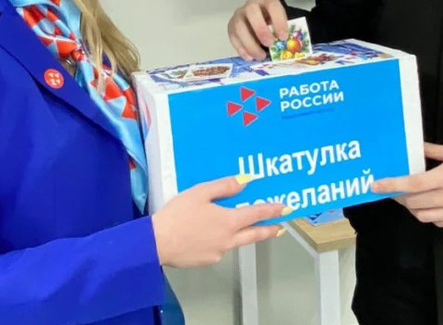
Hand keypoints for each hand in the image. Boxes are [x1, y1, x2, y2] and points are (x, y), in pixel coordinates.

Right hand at [152, 175, 286, 267]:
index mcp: (228, 221)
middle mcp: (228, 240)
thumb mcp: (200, 193)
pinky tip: (208, 235)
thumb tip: (246, 182)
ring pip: (236, 242)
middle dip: (268, 230)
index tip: (286, 209)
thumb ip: (224, 187)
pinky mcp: (207, 261)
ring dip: (243, 235)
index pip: (256, 214)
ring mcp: (218, 253)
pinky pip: (219, 248)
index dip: (272, 210)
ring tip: (242, 228)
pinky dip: (220, 241)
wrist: (156, 244)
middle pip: (254, 235)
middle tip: (280, 228)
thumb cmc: (177, 215)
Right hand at [227, 0, 288, 60]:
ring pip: (239, 27)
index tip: (283, 37)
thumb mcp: (280, 23)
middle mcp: (251, 5)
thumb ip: (282, 32)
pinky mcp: (231, 26)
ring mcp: (239, 15)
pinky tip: (250, 57)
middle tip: (269, 44)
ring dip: (250, 43)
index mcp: (267, 1)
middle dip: (261, 29)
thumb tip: (286, 47)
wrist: (260, 20)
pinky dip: (241, 49)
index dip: (278, 21)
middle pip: (251, 12)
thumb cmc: (272, 22)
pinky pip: (233, 37)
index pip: (272, 6)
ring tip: (260, 56)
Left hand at [371, 144, 442, 227]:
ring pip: (423, 216)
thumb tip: (415, 146)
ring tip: (410, 199)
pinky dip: (429, 215)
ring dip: (413, 208)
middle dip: (400, 197)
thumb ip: (435, 151)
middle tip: (394, 190)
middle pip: (414, 203)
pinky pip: (439, 223)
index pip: (412, 184)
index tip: (376, 186)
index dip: (391, 185)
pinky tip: (430, 206)